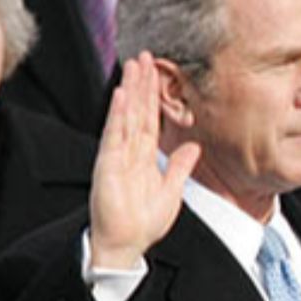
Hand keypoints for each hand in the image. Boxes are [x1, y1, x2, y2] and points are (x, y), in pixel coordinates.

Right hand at [88, 54, 199, 270]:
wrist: (127, 244)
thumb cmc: (144, 222)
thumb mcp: (172, 190)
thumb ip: (180, 166)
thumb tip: (192, 147)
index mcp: (144, 156)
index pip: (150, 119)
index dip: (153, 96)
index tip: (156, 73)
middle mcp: (129, 151)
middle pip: (137, 111)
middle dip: (141, 83)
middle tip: (145, 56)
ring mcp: (117, 156)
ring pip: (126, 116)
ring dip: (130, 90)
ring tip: (133, 65)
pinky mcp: (108, 165)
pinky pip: (114, 136)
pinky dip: (118, 115)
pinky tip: (122, 96)